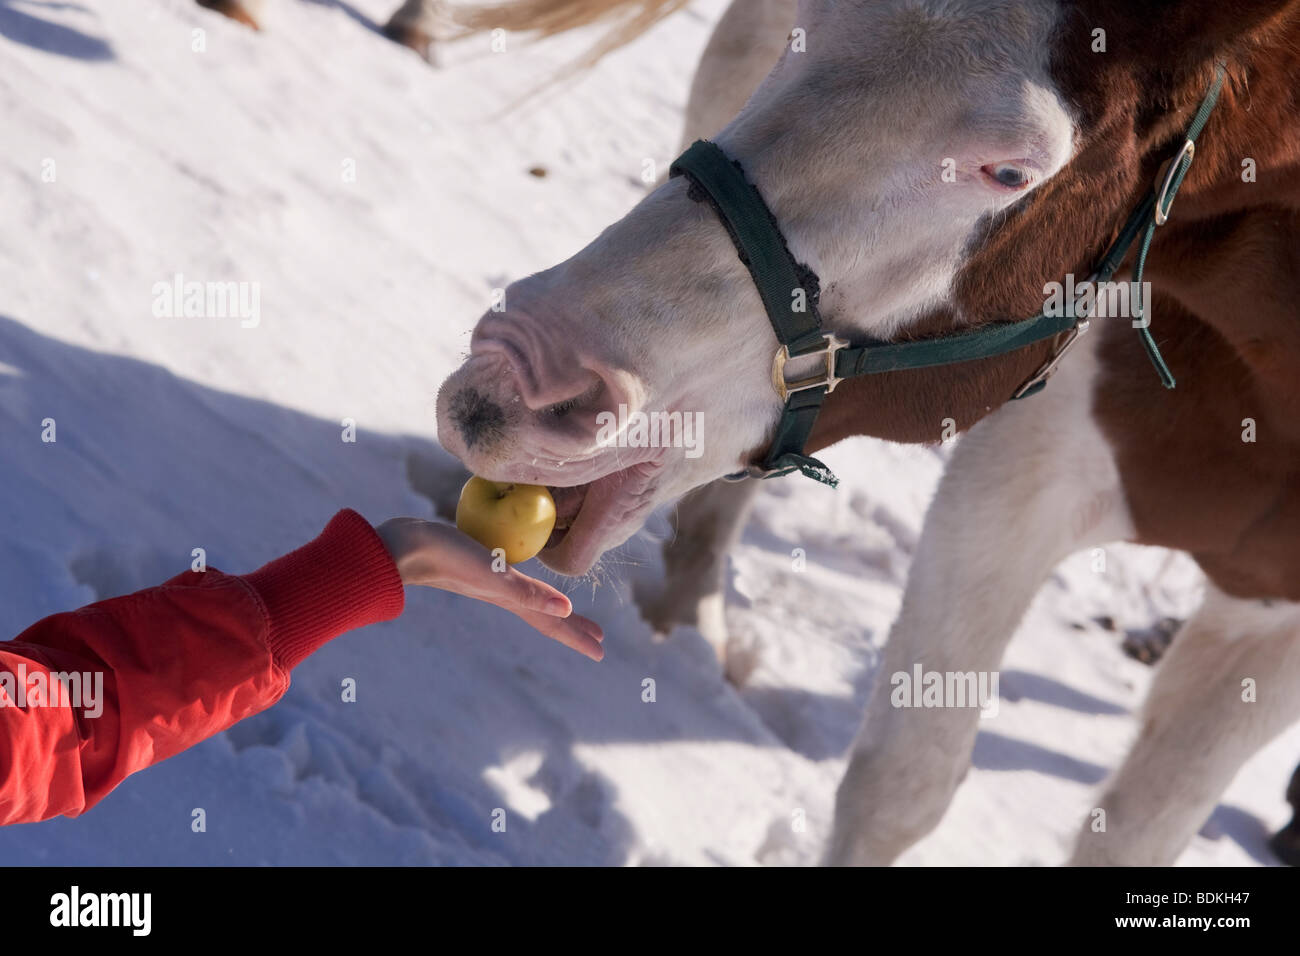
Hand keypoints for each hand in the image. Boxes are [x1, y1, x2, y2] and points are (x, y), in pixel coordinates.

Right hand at [374, 517, 602, 660]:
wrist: (402, 548)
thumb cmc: (448, 558)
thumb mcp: (493, 574)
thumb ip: (528, 592)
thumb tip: (566, 610)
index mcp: (509, 599)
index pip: (551, 623)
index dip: (577, 636)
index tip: (601, 652)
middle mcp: (501, 594)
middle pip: (544, 616)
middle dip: (571, 629)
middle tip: (597, 640)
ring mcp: (487, 583)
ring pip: (529, 600)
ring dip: (550, 609)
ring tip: (566, 613)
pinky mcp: (475, 566)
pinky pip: (511, 582)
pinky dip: (525, 586)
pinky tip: (519, 578)